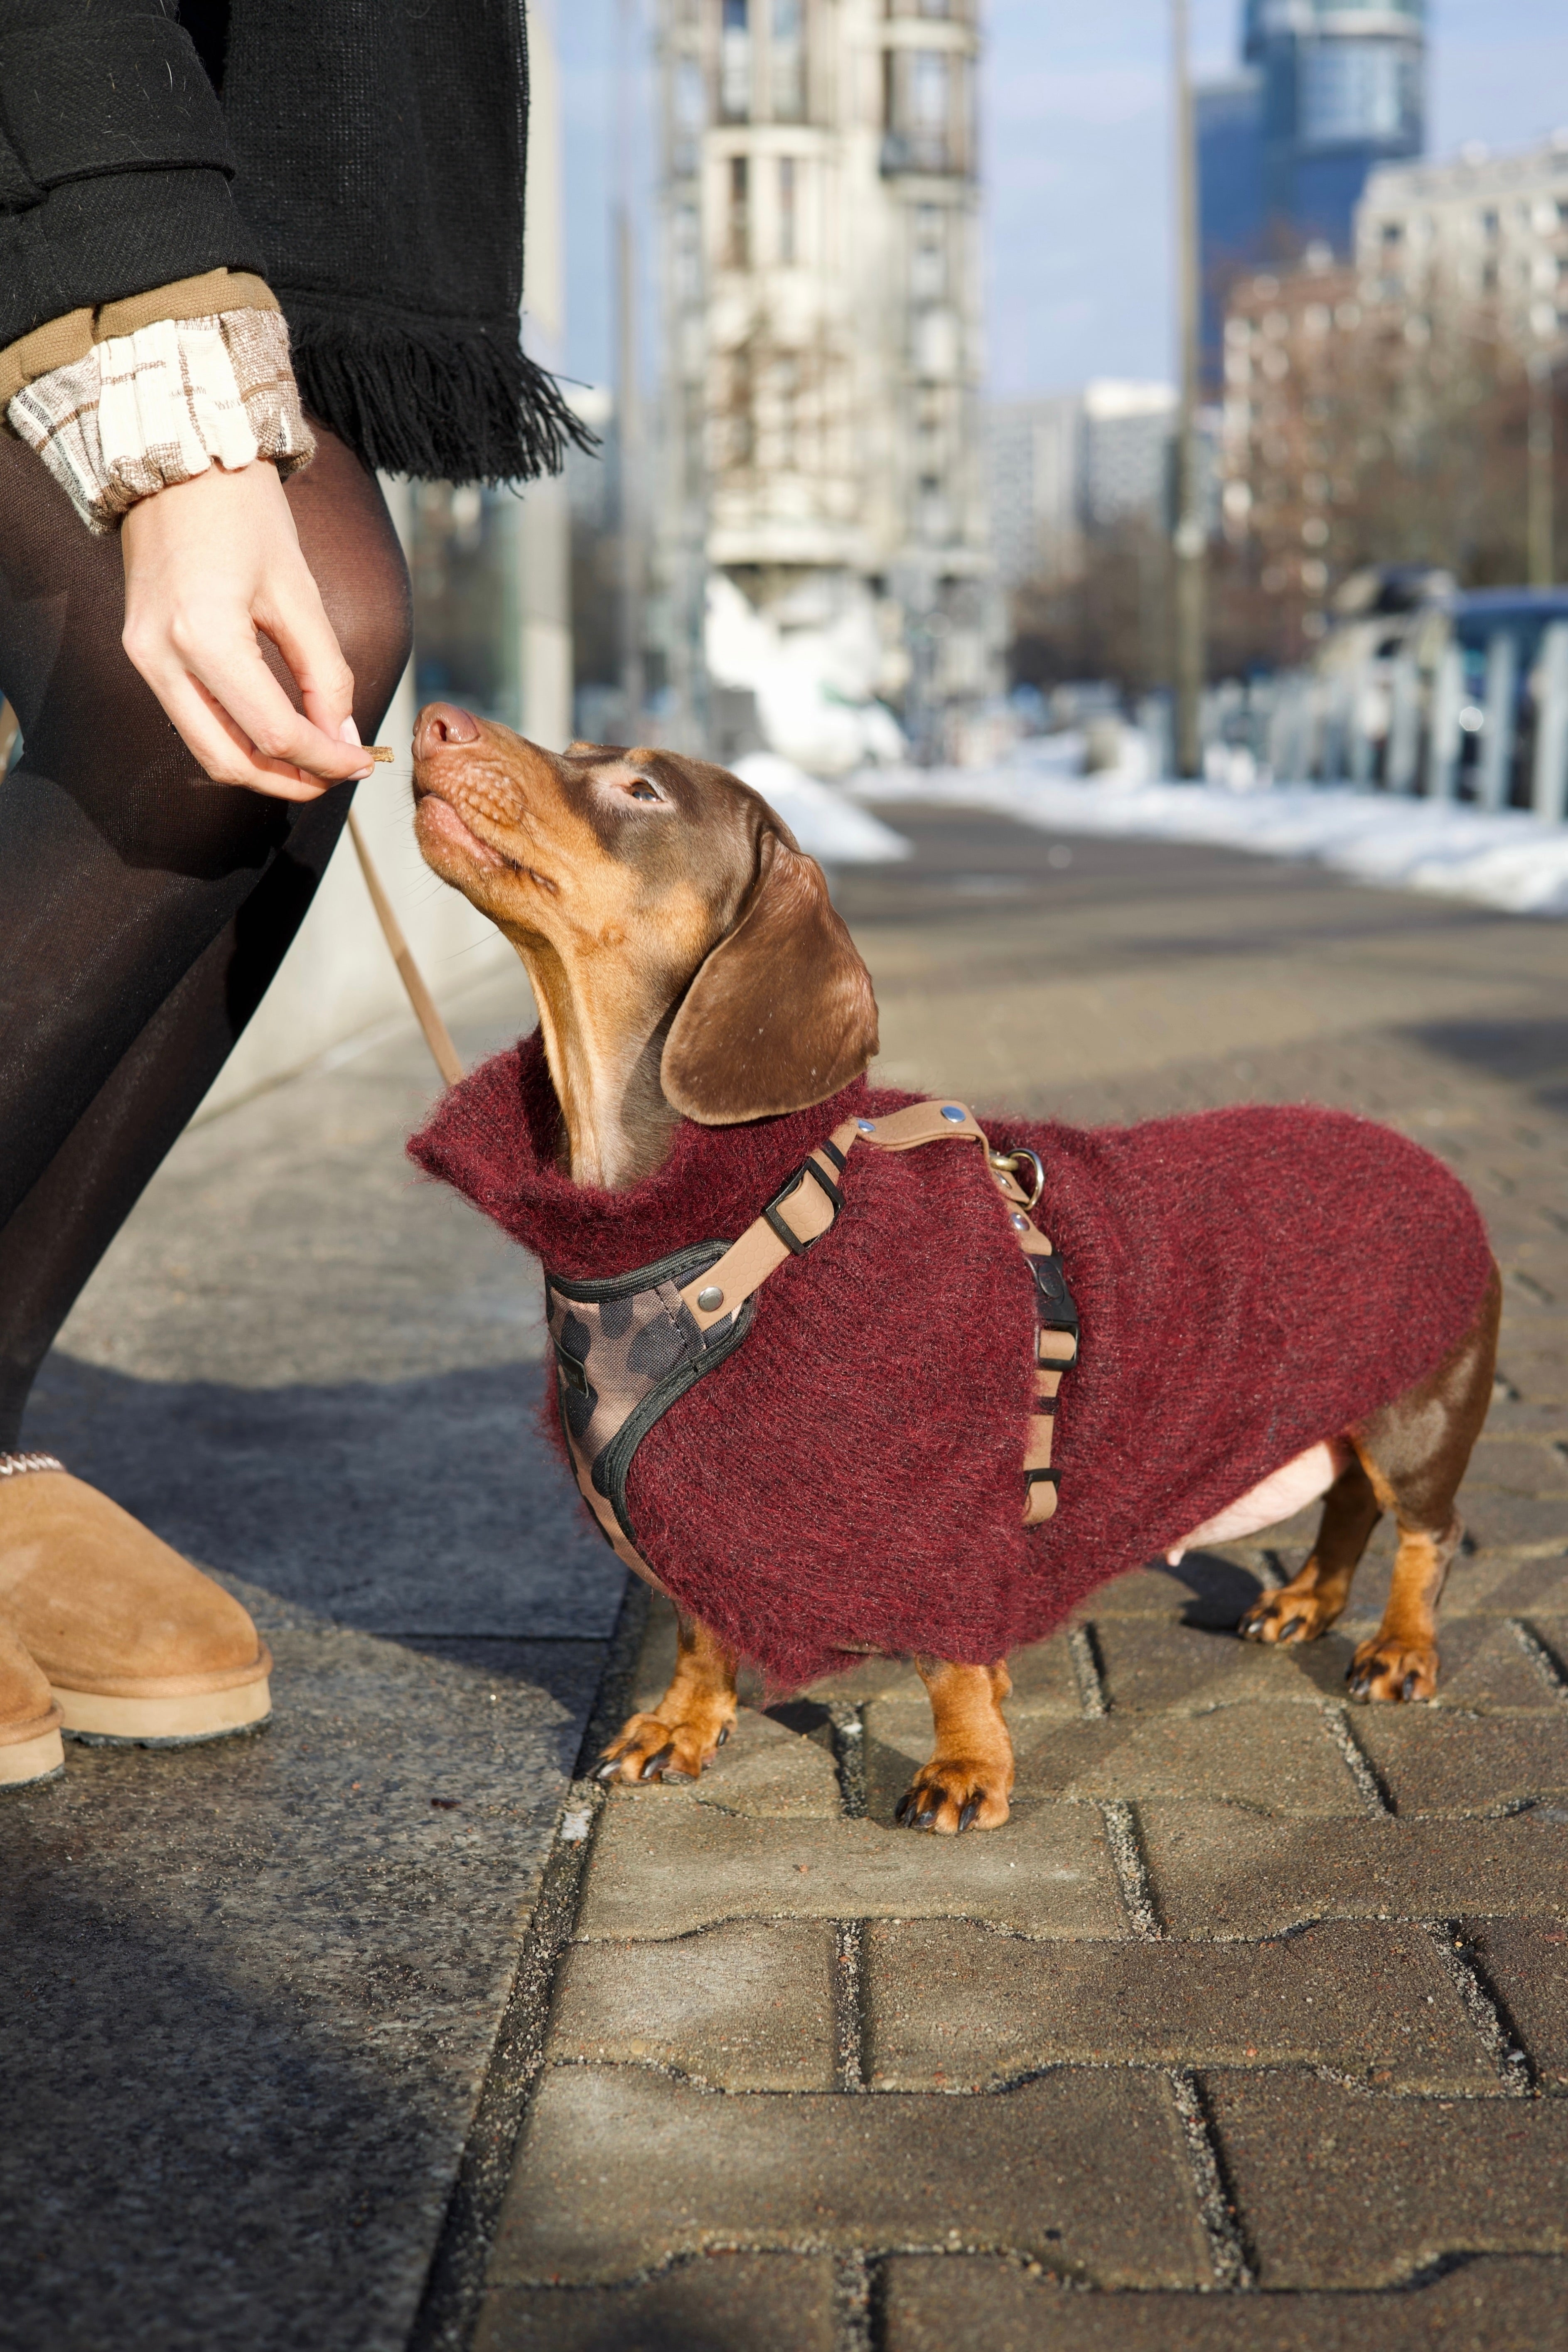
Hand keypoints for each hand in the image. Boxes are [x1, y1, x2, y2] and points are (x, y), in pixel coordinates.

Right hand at [120, 458, 374, 800]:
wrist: (178, 460)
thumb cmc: (242, 512)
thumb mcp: (298, 593)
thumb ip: (325, 673)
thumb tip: (344, 737)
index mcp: (203, 637)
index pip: (274, 733)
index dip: (325, 759)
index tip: (362, 762)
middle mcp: (161, 657)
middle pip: (230, 762)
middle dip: (290, 780)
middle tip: (337, 776)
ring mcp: (143, 658)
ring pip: (206, 750)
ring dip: (262, 768)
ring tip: (314, 761)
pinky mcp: (141, 653)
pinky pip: (191, 719)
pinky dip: (236, 738)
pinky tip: (277, 733)